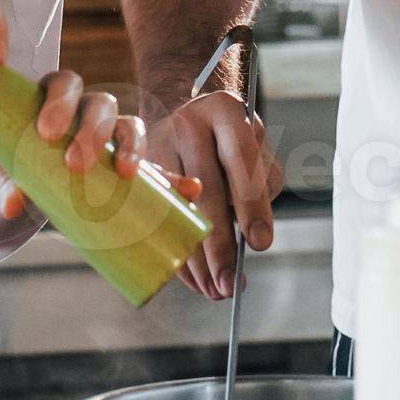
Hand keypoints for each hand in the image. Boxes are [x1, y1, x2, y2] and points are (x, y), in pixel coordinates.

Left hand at [0, 70, 205, 220]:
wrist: (31, 177)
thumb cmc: (17, 160)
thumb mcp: (8, 167)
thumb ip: (8, 182)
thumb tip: (9, 206)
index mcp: (57, 98)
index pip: (64, 83)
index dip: (59, 101)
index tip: (47, 131)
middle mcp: (89, 111)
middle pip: (101, 105)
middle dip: (91, 131)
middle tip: (76, 162)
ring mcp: (114, 136)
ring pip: (130, 126)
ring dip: (132, 147)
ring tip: (127, 172)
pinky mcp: (131, 164)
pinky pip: (157, 167)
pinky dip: (174, 179)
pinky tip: (189, 189)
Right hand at [142, 87, 277, 297]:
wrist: (183, 109)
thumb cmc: (228, 136)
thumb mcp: (254, 142)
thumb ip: (261, 182)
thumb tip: (250, 239)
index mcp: (225, 111)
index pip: (241, 160)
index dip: (251, 205)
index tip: (260, 244)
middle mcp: (188, 122)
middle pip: (205, 191)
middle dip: (219, 245)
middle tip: (230, 283)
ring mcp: (156, 143)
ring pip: (175, 208)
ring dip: (193, 257)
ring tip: (213, 289)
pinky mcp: (138, 168)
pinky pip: (154, 215)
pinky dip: (172, 249)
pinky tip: (190, 276)